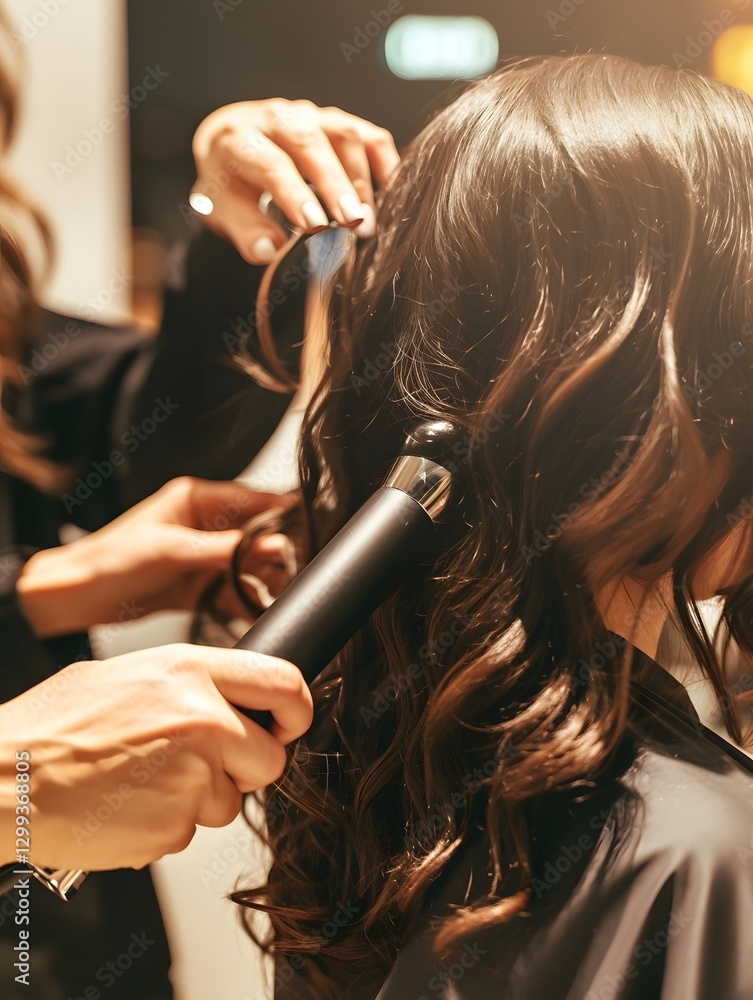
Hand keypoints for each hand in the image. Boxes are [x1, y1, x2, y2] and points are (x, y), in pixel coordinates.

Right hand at [0, 644, 312, 869]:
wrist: (5, 777)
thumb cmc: (54, 724)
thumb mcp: (130, 673)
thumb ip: (189, 684)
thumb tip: (227, 699)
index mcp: (191, 672)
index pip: (284, 683)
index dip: (297, 710)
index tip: (291, 723)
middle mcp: (203, 720)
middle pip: (270, 758)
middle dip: (244, 768)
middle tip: (200, 764)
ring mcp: (192, 776)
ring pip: (229, 802)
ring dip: (199, 798)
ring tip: (142, 780)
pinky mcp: (174, 826)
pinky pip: (191, 830)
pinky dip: (167, 824)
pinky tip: (129, 803)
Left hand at [17, 477, 295, 637]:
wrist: (77, 597)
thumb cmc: (111, 559)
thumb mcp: (174, 550)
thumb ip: (228, 549)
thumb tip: (274, 544)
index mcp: (198, 500)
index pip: (253, 500)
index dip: (282, 513)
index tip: (309, 528)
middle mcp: (206, 526)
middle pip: (257, 536)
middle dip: (276, 554)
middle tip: (294, 569)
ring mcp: (205, 558)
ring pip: (250, 566)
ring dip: (265, 579)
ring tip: (280, 592)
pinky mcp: (201, 586)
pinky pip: (235, 591)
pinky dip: (247, 601)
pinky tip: (258, 609)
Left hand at [191, 98, 400, 262]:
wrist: (233, 141)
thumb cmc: (232, 182)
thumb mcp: (221, 209)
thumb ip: (244, 231)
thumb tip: (269, 252)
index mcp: (240, 140)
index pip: (271, 163)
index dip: (295, 195)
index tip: (316, 227)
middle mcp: (277, 119)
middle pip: (310, 142)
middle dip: (335, 183)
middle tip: (353, 222)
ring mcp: (312, 115)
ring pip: (344, 134)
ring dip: (360, 179)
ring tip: (367, 221)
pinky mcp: (339, 122)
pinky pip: (370, 136)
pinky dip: (385, 164)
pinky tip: (390, 197)